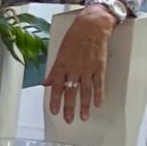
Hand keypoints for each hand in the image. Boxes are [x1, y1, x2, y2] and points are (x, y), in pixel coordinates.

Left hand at [45, 8, 115, 122]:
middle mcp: (74, 69)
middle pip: (70, 92)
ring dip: (84, 105)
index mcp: (61, 65)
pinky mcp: (99, 67)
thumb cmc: (75, 36)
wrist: (92, 26)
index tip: (54, 111)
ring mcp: (87, 69)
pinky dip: (99, 94)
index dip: (55, 100)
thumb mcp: (59, 52)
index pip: (56, 87)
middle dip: (69, 107)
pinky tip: (98, 104)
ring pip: (85, 91)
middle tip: (68, 119)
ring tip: (83, 117)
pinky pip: (99, 84)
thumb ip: (54, 70)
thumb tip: (47, 83)